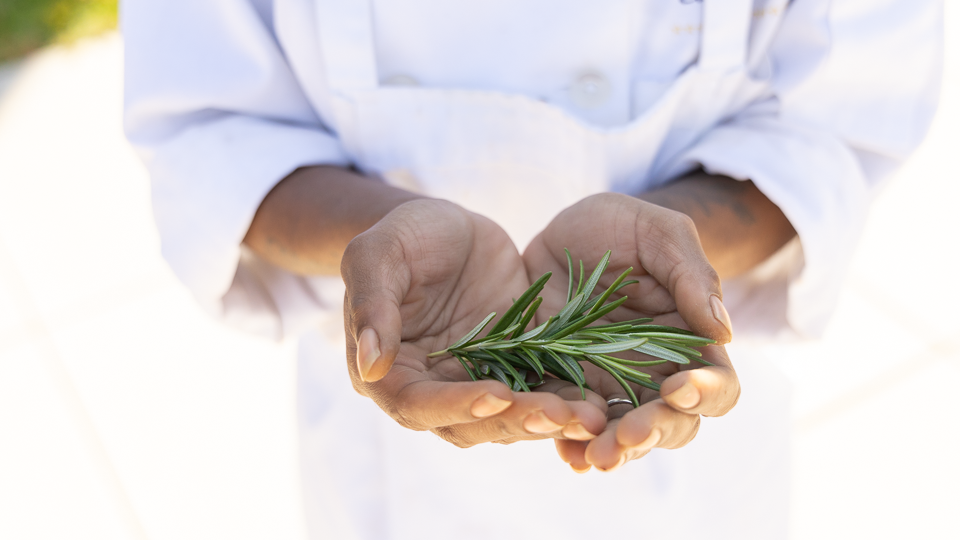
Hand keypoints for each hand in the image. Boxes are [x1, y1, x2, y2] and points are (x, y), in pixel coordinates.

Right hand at [341, 199, 606, 446]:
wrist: (449, 228)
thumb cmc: (405, 234)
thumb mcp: (379, 253)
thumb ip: (372, 302)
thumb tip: (369, 363)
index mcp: (386, 372)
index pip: (416, 404)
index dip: (455, 405)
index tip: (496, 396)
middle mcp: (431, 390)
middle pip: (469, 423)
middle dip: (515, 421)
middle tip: (560, 415)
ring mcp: (474, 384)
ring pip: (508, 419)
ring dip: (547, 421)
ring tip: (588, 418)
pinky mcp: (513, 371)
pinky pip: (538, 394)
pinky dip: (566, 402)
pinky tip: (599, 405)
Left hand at [523, 193, 739, 471]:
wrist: (558, 231)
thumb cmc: (620, 226)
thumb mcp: (658, 233)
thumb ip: (691, 275)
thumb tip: (723, 331)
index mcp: (692, 342)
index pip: (717, 385)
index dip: (706, 393)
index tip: (680, 387)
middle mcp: (656, 374)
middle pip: (674, 424)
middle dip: (654, 433)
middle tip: (628, 435)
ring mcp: (610, 386)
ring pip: (625, 437)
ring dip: (614, 451)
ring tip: (594, 456)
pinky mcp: (566, 387)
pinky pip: (573, 426)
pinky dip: (572, 445)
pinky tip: (567, 455)